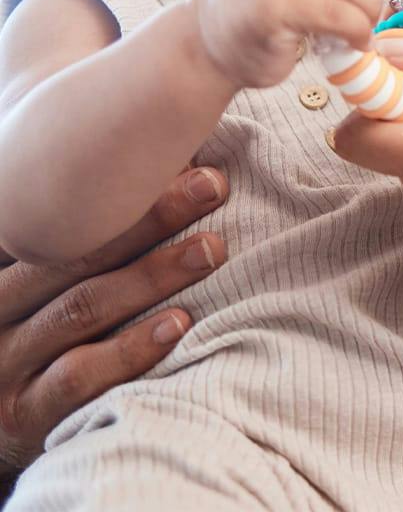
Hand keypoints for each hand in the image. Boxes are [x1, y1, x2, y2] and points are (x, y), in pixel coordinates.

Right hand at [0, 168, 226, 482]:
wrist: (4, 413)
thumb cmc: (43, 326)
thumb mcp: (51, 274)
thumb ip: (96, 227)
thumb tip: (182, 157)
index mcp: (6, 263)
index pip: (58, 216)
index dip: (121, 186)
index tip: (188, 161)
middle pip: (74, 254)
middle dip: (150, 218)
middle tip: (211, 188)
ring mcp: (6, 363)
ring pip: (80, 309)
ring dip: (152, 277)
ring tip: (210, 250)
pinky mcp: (24, 415)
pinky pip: (77, 377)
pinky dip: (129, 350)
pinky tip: (178, 324)